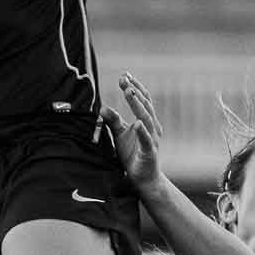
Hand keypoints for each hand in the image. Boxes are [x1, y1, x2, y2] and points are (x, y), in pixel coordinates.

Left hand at [101, 73, 163, 190]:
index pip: (143, 100)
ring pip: (146, 119)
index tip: (124, 75)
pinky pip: (146, 140)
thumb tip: (102, 107)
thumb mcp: (119, 135)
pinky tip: (138, 123)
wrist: (144, 178)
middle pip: (145, 105)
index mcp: (147, 121)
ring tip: (129, 93)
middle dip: (134, 91)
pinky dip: (143, 131)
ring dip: (137, 105)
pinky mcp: (149, 152)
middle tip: (124, 80)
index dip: (134, 87)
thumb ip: (113, 121)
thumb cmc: (132, 155)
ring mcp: (153, 139)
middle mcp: (153, 127)